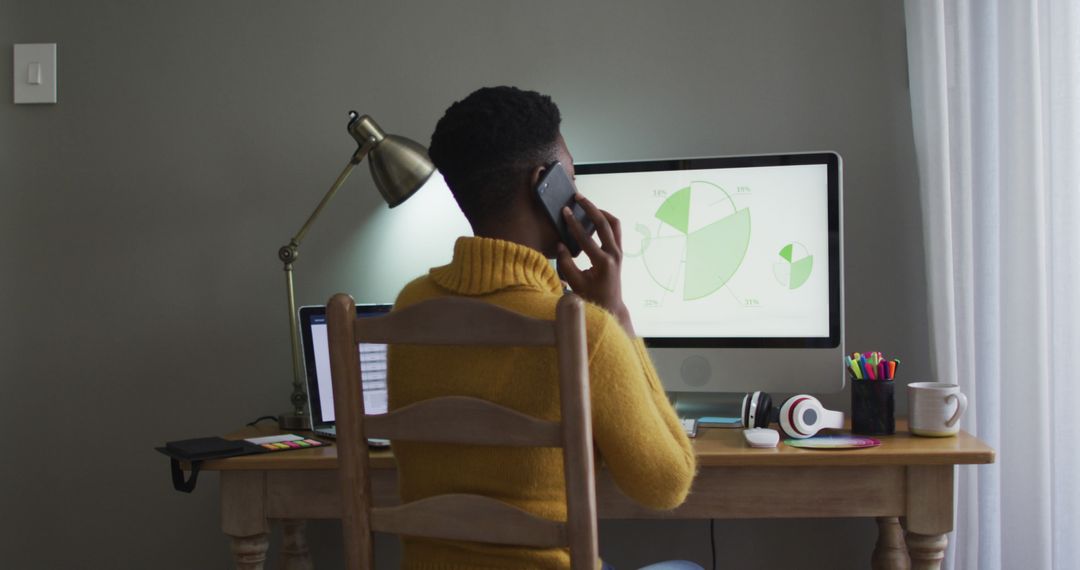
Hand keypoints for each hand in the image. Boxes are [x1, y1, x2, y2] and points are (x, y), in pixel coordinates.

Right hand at [555, 193, 635, 336]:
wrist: (610, 306)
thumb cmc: (591, 297)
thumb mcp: (575, 283)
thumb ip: (566, 263)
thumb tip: (561, 244)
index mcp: (603, 263)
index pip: (586, 238)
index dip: (574, 223)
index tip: (565, 211)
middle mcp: (614, 255)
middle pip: (605, 223)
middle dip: (591, 208)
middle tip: (578, 198)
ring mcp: (619, 252)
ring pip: (614, 224)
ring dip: (601, 212)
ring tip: (587, 205)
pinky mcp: (619, 252)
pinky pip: (614, 230)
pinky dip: (605, 221)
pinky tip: (594, 218)